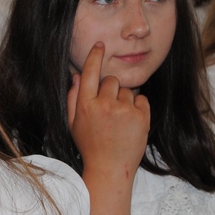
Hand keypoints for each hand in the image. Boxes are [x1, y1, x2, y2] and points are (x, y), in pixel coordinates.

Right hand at [67, 43, 149, 180]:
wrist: (110, 169)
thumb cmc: (90, 146)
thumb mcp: (74, 124)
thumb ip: (73, 98)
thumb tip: (77, 74)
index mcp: (86, 106)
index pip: (90, 72)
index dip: (95, 56)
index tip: (100, 45)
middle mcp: (104, 105)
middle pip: (111, 80)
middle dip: (111, 90)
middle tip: (109, 109)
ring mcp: (124, 111)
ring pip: (127, 91)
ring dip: (124, 101)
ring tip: (120, 121)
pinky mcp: (141, 117)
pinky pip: (141, 99)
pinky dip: (138, 108)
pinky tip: (130, 123)